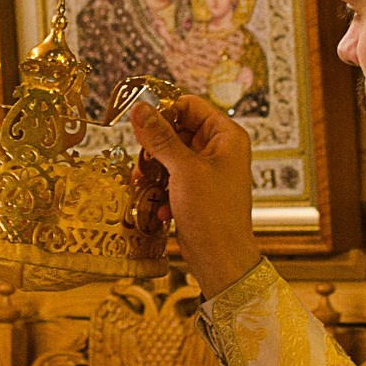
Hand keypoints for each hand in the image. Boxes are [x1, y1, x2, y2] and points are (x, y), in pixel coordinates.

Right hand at [129, 96, 260, 296]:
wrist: (220, 259)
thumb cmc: (214, 214)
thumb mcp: (184, 169)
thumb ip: (160, 137)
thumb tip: (141, 109)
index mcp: (226, 136)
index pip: (190, 106)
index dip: (164, 112)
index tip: (139, 124)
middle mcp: (219, 150)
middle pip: (177, 130)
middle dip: (155, 147)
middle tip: (142, 160)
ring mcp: (208, 171)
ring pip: (171, 156)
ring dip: (155, 169)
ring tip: (145, 184)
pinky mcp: (197, 191)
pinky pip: (172, 177)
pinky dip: (162, 188)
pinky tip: (160, 205)